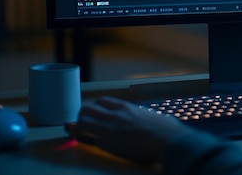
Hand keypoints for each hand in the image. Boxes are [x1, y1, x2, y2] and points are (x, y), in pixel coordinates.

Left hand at [65, 96, 190, 163]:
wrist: (166, 140)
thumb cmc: (165, 130)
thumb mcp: (153, 117)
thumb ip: (145, 117)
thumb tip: (154, 120)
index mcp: (126, 107)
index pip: (103, 100)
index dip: (95, 105)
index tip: (93, 110)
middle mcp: (115, 114)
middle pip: (88, 107)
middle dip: (82, 113)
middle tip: (81, 120)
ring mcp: (108, 127)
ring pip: (83, 120)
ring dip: (77, 124)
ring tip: (75, 129)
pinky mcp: (106, 142)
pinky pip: (85, 137)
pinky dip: (79, 136)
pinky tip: (75, 137)